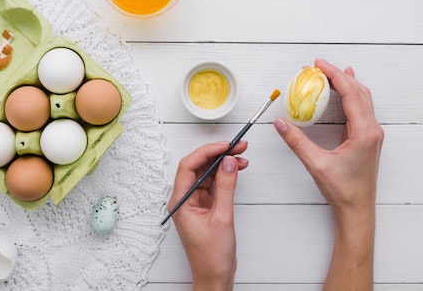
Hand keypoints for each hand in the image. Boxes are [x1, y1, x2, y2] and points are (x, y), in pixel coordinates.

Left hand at [168, 141, 248, 290]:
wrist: (215, 276)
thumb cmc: (212, 256)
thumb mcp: (222, 218)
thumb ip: (226, 187)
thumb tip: (229, 162)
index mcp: (180, 201)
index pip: (188, 166)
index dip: (207, 152)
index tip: (225, 145)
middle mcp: (185, 199)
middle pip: (198, 166)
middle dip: (218, 153)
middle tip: (238, 146)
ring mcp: (195, 202)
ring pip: (207, 173)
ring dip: (224, 163)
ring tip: (242, 154)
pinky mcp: (205, 206)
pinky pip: (214, 184)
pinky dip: (226, 175)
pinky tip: (238, 168)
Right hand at [273, 58, 383, 290]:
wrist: (358, 209)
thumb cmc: (342, 190)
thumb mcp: (316, 164)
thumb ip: (297, 142)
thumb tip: (280, 123)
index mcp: (364, 132)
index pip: (351, 93)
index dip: (334, 76)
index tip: (318, 65)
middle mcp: (372, 130)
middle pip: (359, 91)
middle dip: (339, 75)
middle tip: (318, 67)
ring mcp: (372, 134)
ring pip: (363, 99)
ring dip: (347, 84)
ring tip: (330, 73)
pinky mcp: (368, 139)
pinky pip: (361, 109)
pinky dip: (351, 96)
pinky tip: (343, 93)